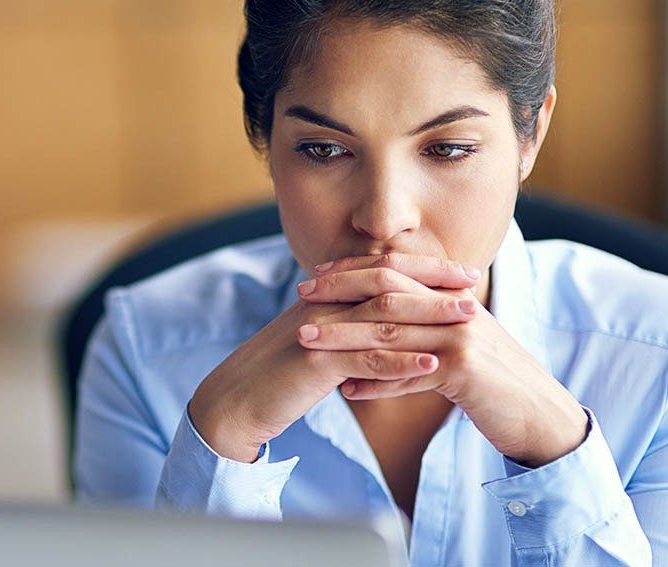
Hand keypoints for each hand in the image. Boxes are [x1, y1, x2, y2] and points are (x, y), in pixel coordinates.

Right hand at [187, 255, 481, 461]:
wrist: (236, 399)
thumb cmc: (277, 375)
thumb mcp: (316, 342)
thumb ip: (345, 326)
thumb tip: (383, 321)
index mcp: (325, 296)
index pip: (381, 270)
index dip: (423, 268)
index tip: (462, 272)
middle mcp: (323, 304)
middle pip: (387, 284)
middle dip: (434, 284)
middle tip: (474, 286)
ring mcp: (320, 331)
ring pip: (383, 317)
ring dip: (430, 317)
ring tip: (470, 321)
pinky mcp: (315, 362)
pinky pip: (365, 360)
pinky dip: (402, 362)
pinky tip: (433, 366)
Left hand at [300, 254, 587, 467]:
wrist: (541, 415)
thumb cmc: (492, 384)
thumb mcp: (454, 350)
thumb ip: (419, 334)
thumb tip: (372, 340)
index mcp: (451, 297)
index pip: (396, 272)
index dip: (353, 271)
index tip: (315, 276)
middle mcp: (456, 309)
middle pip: (388, 291)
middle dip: (340, 291)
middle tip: (301, 295)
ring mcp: (462, 337)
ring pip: (391, 331)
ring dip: (344, 337)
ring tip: (306, 341)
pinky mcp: (465, 370)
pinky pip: (409, 374)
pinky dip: (376, 383)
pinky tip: (346, 391)